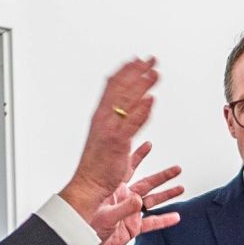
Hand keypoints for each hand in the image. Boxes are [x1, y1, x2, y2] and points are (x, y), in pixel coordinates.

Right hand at [59, 57, 158, 209]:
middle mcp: (103, 119)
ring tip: (155, 74)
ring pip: (126, 102)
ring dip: (142, 86)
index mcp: (101, 116)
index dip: (127, 72)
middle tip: (151, 60)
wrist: (88, 185)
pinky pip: (131, 124)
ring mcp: (110, 130)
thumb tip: (132, 109)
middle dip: (137, 72)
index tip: (138, 61)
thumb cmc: (98, 165)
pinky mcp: (117, 143)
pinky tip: (150, 100)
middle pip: (121, 89)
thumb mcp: (109, 137)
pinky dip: (140, 111)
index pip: (113, 86)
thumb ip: (121, 122)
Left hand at [79, 142, 185, 244]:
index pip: (129, 167)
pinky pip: (151, 223)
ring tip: (180, 188)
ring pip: (151, 201)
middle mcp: (123, 198)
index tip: (148, 145)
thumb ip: (125, 207)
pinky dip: (164, 220)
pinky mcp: (130, 228)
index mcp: (114, 188)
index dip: (139, 155)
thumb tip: (139, 200)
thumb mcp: (106, 213)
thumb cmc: (82, 224)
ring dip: (166, 195)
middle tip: (176, 169)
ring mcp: (127, 213)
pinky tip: (175, 217)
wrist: (80, 243)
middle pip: (147, 184)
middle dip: (162, 176)